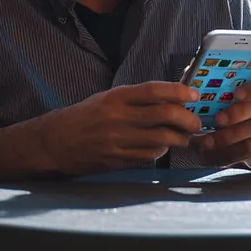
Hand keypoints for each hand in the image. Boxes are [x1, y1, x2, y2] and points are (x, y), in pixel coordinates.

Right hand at [39, 81, 200, 175]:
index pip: (154, 91)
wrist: (53, 143)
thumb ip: (135, 99)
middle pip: (164, 116)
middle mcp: (118, 118)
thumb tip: (170, 99)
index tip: (194, 95)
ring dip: (179, 139)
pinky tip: (162, 147)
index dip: (178, 92)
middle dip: (188, 120)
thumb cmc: (84, 117)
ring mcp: (117, 141)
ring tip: (185, 137)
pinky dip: (161, 151)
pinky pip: (148, 156)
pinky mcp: (116, 160)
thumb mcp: (107, 99)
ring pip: (161, 139)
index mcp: (116, 98)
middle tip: (197, 122)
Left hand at [191, 75, 250, 168]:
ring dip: (230, 138)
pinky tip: (216, 154)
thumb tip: (193, 72)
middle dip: (237, 114)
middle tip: (217, 120)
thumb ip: (216, 86)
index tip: (235, 93)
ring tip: (208, 142)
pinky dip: (232, 155)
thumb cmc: (241, 111)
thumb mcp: (232, 97)